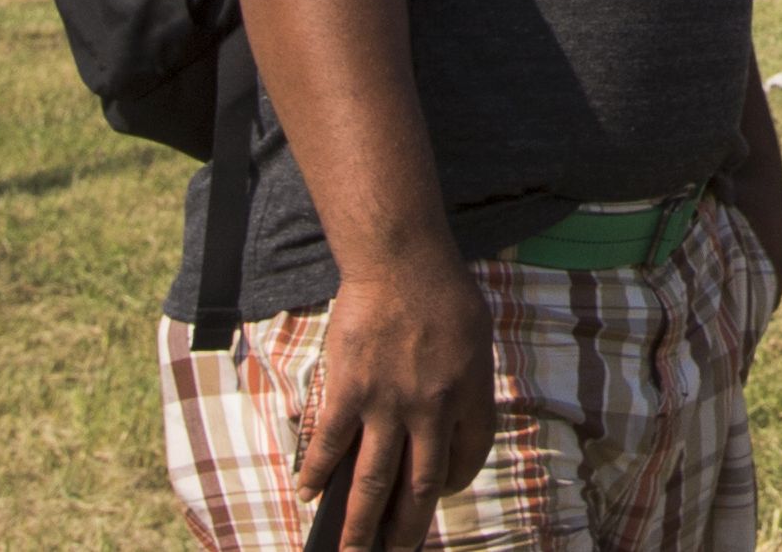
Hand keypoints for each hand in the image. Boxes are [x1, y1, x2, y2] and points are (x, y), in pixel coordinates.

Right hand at [299, 238, 496, 548]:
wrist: (399, 257)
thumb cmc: (441, 289)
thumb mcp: (474, 336)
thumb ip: (465, 382)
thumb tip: (450, 420)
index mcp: (470, 393)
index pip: (467, 457)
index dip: (455, 481)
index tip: (442, 491)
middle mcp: (432, 407)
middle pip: (421, 484)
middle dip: (408, 528)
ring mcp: (389, 402)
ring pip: (374, 479)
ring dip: (361, 523)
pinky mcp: (349, 390)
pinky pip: (331, 444)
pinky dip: (317, 473)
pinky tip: (308, 494)